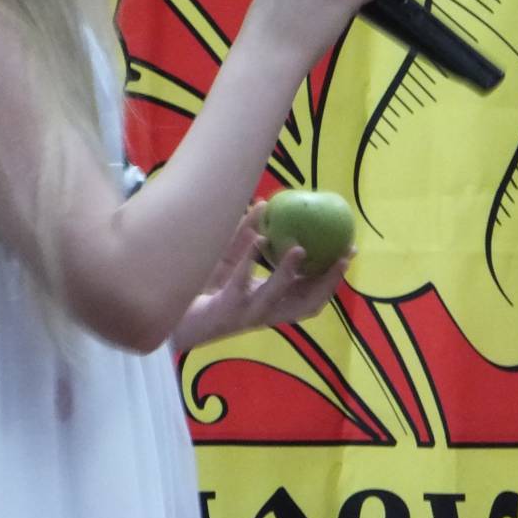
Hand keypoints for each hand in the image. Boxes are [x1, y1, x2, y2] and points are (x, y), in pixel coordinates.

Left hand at [170, 202, 352, 349]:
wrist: (167, 312)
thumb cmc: (199, 284)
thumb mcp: (228, 255)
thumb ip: (247, 233)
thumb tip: (265, 203)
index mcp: (272, 302)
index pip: (312, 295)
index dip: (334, 277)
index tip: (349, 250)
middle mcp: (264, 313)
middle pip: (307, 304)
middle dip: (328, 281)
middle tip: (341, 255)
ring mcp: (246, 314)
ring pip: (277, 298)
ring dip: (289, 273)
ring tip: (301, 249)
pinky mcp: (225, 310)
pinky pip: (241, 283)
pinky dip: (250, 259)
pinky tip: (258, 240)